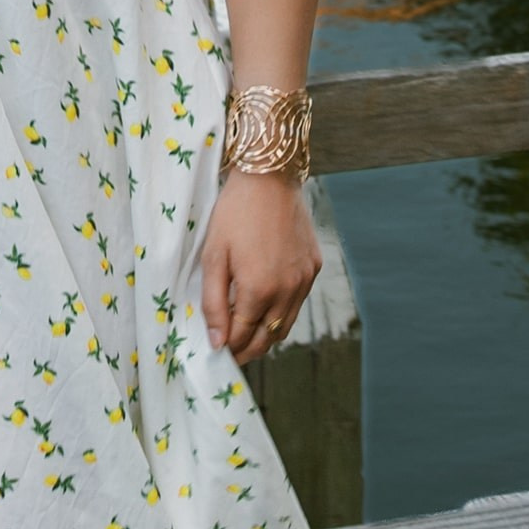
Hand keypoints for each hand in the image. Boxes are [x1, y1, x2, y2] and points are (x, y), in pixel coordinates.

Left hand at [200, 168, 321, 365]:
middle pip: (268, 338)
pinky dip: (282, 309)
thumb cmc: (235, 212)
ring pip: (286, 324)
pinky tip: (266, 300)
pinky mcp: (314, 267)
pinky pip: (298, 301)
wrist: (270, 176)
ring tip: (246, 331)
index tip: (216, 351)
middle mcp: (288, 291)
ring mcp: (305, 280)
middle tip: (231, 350)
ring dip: (266, 334)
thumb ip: (213, 302)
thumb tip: (217, 342)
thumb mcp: (213, 255)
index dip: (228, 348)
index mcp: (260, 290)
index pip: (243, 337)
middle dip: (248, 349)